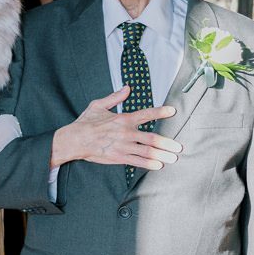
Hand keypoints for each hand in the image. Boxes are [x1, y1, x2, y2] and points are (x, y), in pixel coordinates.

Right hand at [51, 86, 180, 168]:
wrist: (75, 140)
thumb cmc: (85, 123)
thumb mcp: (98, 105)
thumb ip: (115, 97)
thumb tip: (127, 88)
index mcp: (123, 119)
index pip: (145, 114)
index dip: (160, 112)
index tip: (172, 111)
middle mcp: (126, 133)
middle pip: (152, 138)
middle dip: (167, 143)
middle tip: (179, 146)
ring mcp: (123, 146)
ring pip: (147, 151)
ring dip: (162, 155)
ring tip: (173, 158)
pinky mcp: (118, 157)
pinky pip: (137, 161)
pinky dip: (148, 164)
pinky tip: (158, 166)